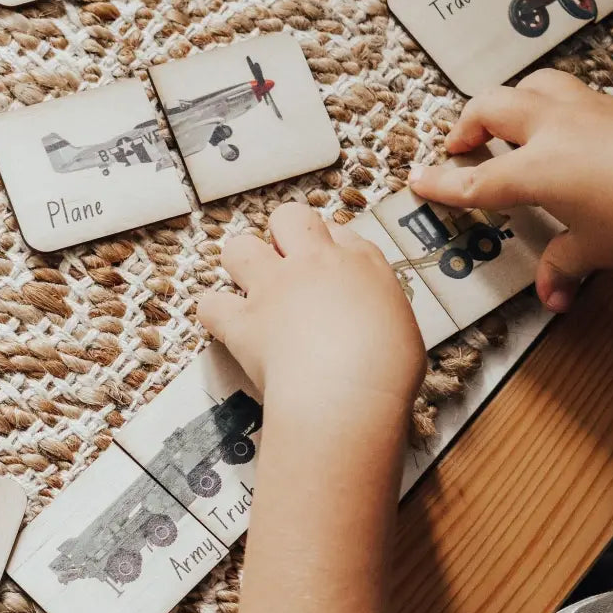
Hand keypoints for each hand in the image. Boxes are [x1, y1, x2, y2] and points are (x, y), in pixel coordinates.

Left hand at [198, 202, 425, 423]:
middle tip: (287, 268)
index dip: (326, 246)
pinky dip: (216, 314)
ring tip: (252, 291)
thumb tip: (367, 321)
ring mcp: (273, 288)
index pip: (335, 230)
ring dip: (242, 265)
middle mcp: (313, 264)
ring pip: (239, 247)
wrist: (347, 395)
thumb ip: (377, 308)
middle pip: (288, 217)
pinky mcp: (243, 321)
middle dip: (282, 235)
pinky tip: (229, 327)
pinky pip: (211, 304)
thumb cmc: (386, 372)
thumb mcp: (401, 327)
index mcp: (360, 262)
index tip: (325, 265)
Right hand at [409, 69, 612, 310]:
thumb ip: (564, 265)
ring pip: (530, 84)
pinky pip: (570, 93)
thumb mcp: (597, 248)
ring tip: (508, 124)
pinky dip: (550, 106)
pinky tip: (563, 132)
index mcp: (538, 170)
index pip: (475, 179)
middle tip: (462, 148)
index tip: (418, 179)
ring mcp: (587, 108)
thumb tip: (552, 295)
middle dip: (466, 126)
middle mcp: (555, 129)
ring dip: (508, 101)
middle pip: (490, 108)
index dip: (441, 182)